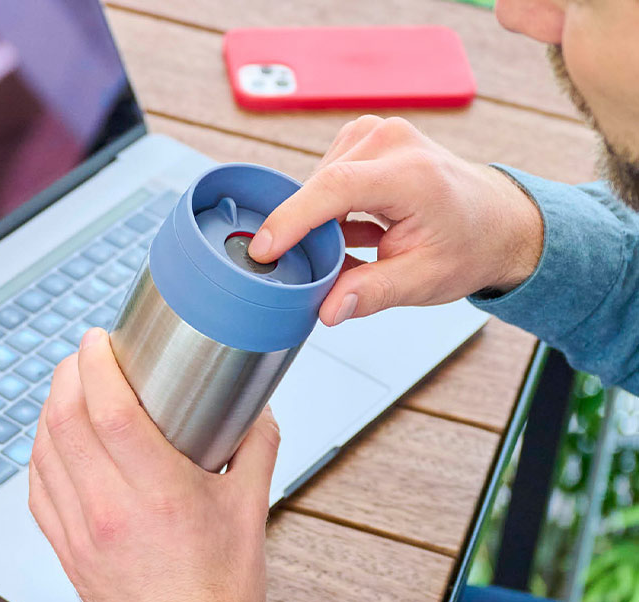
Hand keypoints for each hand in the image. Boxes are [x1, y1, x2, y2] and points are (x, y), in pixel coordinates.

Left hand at [28, 328, 279, 601]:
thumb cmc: (221, 588)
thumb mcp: (252, 507)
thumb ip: (258, 446)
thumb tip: (257, 407)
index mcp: (159, 494)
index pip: (108, 411)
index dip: (96, 364)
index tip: (100, 340)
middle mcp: (109, 510)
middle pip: (65, 421)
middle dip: (68, 373)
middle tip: (87, 354)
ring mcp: (81, 532)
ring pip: (43, 450)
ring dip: (52, 406)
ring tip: (74, 386)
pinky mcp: (67, 549)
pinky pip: (38, 486)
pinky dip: (43, 448)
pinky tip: (59, 436)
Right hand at [248, 115, 543, 325]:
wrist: (496, 221)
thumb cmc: (469, 246)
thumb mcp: (425, 280)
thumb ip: (373, 293)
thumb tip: (327, 309)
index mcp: (411, 174)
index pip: (335, 189)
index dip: (292, 220)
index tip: (263, 250)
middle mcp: (391, 141)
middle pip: (321, 187)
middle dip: (310, 233)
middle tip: (324, 272)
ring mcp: (378, 134)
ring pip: (320, 183)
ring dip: (324, 222)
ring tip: (360, 248)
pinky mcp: (368, 140)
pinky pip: (329, 176)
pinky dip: (332, 209)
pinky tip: (358, 232)